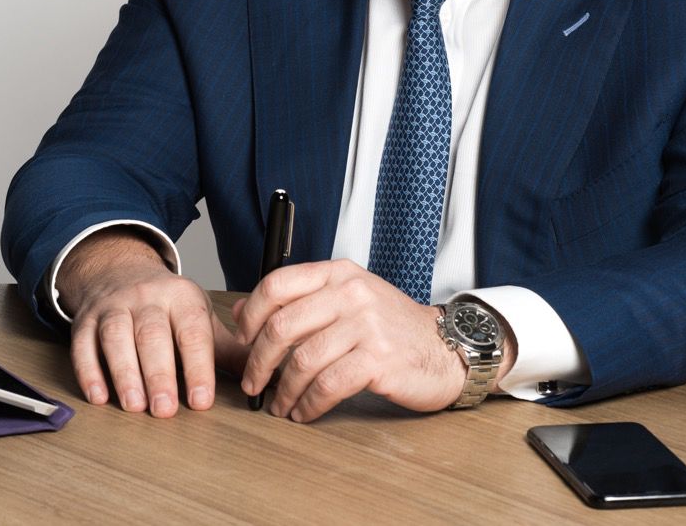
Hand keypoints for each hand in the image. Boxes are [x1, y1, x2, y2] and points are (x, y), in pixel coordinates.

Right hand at [58, 228, 246, 416]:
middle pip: (152, 334)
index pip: (193, 332)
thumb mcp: (200, 318)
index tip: (201, 400)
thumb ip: (228, 350)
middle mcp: (147, 297)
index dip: (198, 367)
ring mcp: (113, 307)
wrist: (119, 271)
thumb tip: (265, 376)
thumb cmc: (167, 306)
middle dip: (159, 374)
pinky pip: (83, 344)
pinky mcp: (85, 320)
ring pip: (116, 337)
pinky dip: (88, 371)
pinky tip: (98, 396)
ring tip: (133, 405)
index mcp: (182, 297)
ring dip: (124, 373)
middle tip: (164, 410)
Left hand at [234, 260, 511, 421]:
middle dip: (259, 362)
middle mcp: (352, 292)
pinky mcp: (379, 359)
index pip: (277, 284)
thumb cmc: (390, 327)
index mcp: (339, 273)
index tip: (243, 342)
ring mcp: (367, 324)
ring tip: (280, 406)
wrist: (444, 348)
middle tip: (253, 384)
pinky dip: (309, 404)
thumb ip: (296, 302)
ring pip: (303, 360)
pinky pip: (328, 385)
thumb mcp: (345, 301)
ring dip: (283, 391)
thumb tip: (241, 312)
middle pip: (283, 326)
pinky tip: (305, 412)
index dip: (251, 316)